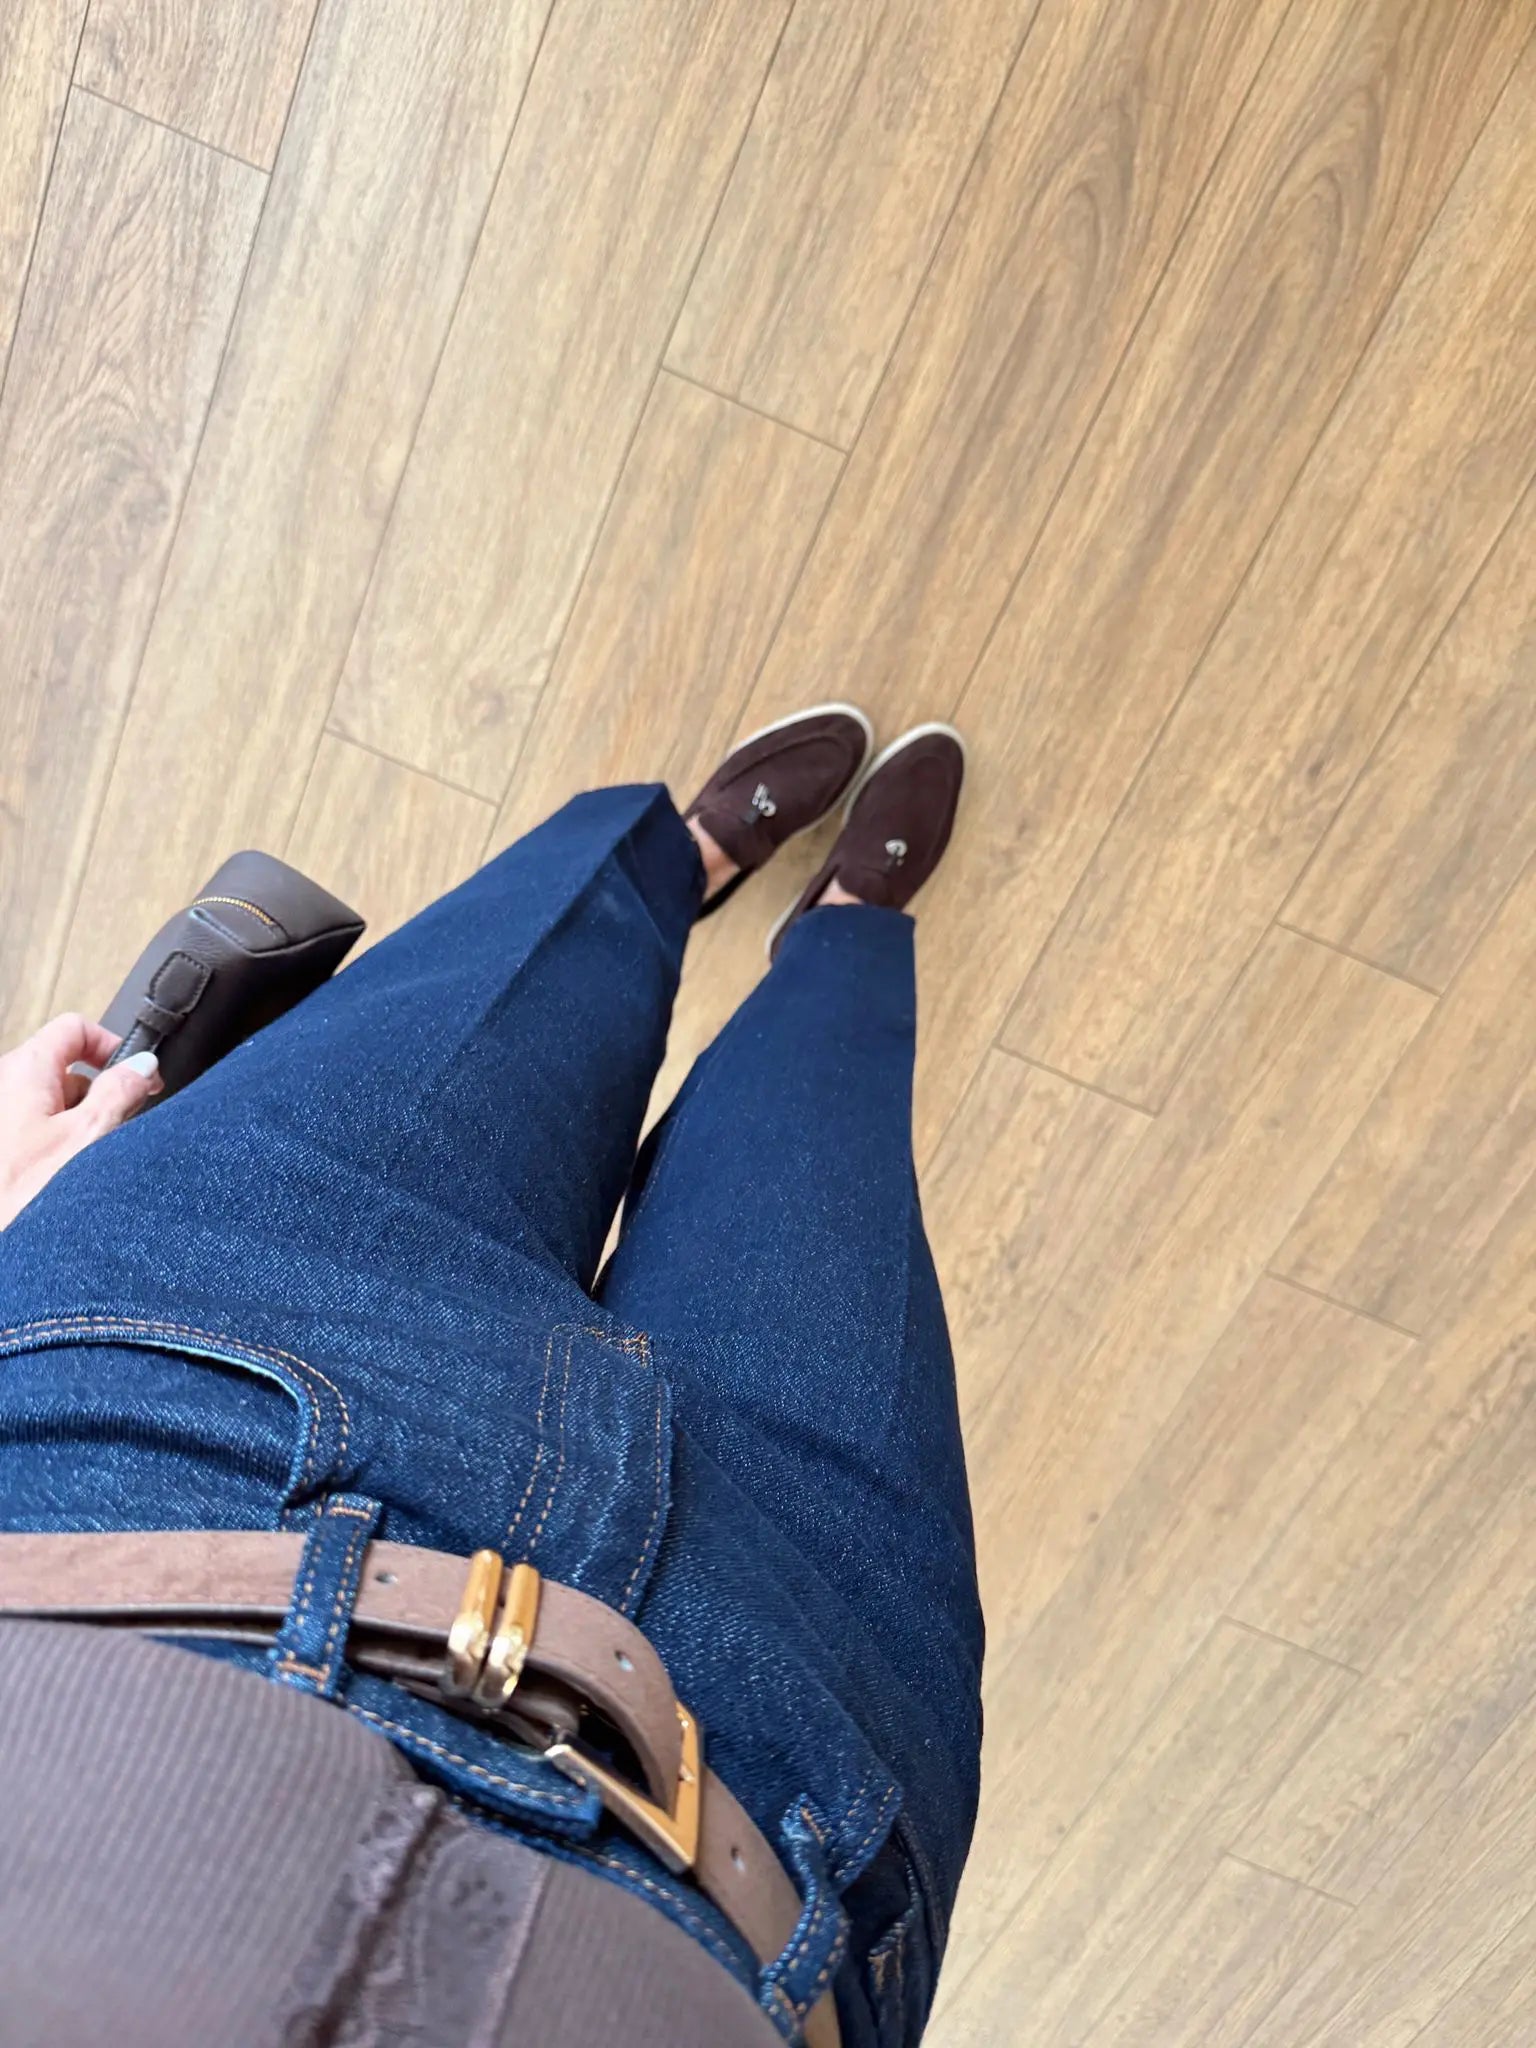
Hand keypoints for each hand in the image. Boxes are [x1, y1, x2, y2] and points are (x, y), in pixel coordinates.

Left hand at [0, 1014, 161, 1228]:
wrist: (5, 1254)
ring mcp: (2, 1119)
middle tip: (121, 1123)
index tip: (138, 1076)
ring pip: (52, 1104)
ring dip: (80, 1125)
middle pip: (65, 1069)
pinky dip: (60, 1146)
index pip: (74, 1028)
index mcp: (22, 1070)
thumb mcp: (91, 1136)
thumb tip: (142, 1068)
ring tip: (91, 1161)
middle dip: (100, 1094)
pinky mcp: (3, 1150)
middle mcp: (4, 1087)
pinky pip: (37, 1132)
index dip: (111, 1047)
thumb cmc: (24, 1195)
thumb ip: (121, 1091)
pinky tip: (69, 1178)